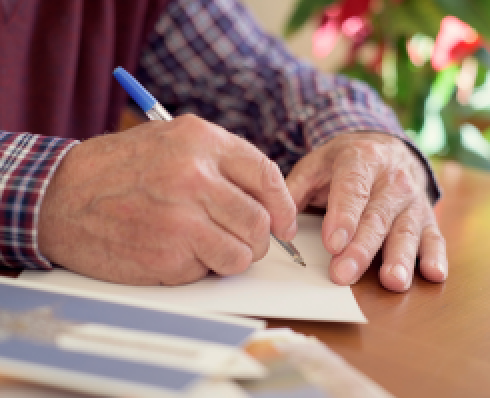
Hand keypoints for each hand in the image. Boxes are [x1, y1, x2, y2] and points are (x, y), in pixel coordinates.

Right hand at [38, 115, 296, 284]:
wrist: (62, 196)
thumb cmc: (118, 170)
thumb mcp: (171, 142)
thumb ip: (220, 165)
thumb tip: (264, 200)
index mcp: (200, 141)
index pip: (266, 175)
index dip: (283, 205)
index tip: (285, 224)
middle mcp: (195, 176)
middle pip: (260, 221)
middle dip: (258, 238)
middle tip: (244, 241)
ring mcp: (183, 217)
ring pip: (243, 253)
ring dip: (233, 256)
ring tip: (207, 247)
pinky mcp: (169, 254)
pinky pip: (211, 270)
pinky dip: (203, 268)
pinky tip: (177, 251)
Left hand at [286, 133, 446, 291]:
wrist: (384, 148)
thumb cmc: (344, 162)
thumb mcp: (314, 165)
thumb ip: (293, 190)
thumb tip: (278, 225)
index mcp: (360, 160)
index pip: (352, 190)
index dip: (343, 217)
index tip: (332, 243)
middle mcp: (391, 179)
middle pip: (376, 217)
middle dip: (361, 248)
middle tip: (344, 274)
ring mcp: (411, 199)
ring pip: (405, 230)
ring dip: (399, 257)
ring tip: (392, 280)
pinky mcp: (426, 216)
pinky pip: (433, 236)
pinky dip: (435, 256)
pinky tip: (432, 274)